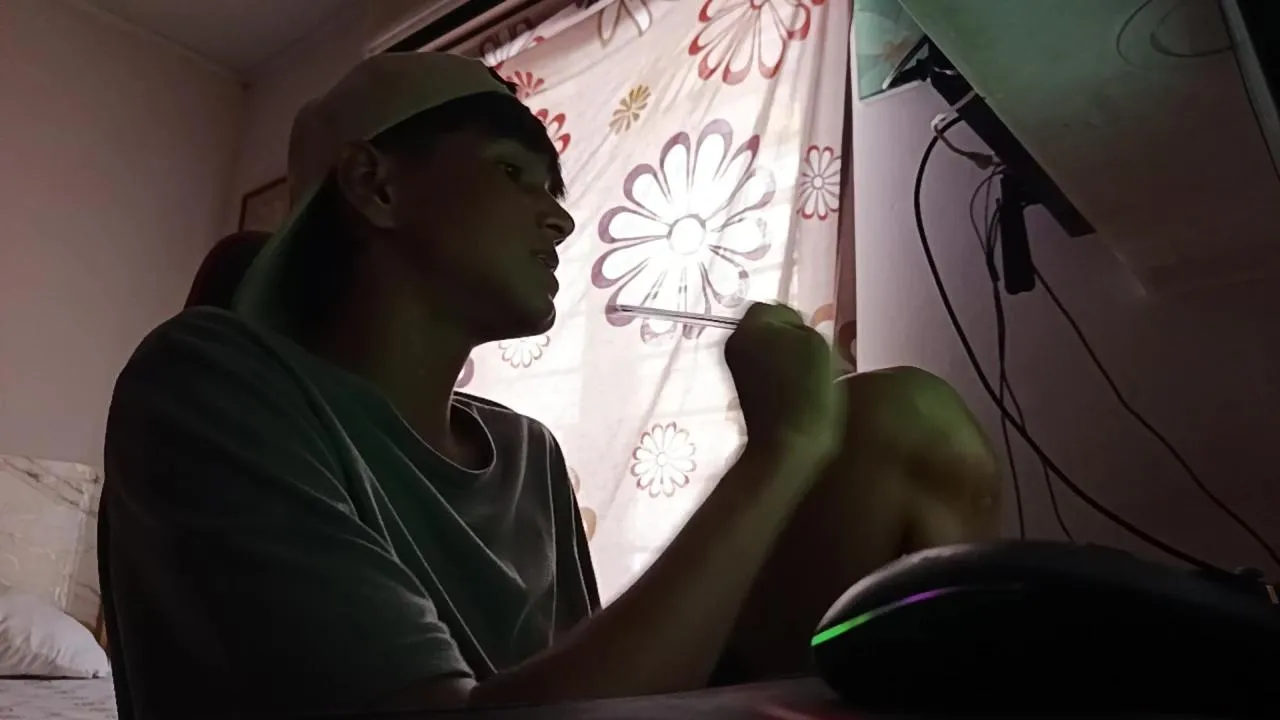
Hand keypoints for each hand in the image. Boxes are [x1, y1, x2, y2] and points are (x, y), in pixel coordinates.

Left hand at [724, 302, 843, 465]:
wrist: (789, 445)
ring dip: (790, 356)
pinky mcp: (747, 392)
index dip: (797, 320)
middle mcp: (735, 345)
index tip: (815, 340)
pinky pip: (769, 370)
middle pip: (768, 328)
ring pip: (770, 349)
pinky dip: (784, 375)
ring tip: (811, 376)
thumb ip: (799, 326)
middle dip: (791, 337)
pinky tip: (801, 391)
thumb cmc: (807, 390)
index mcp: (747, 328)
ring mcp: (738, 370)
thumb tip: (791, 330)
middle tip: (816, 356)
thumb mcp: (813, 342)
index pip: (774, 307)